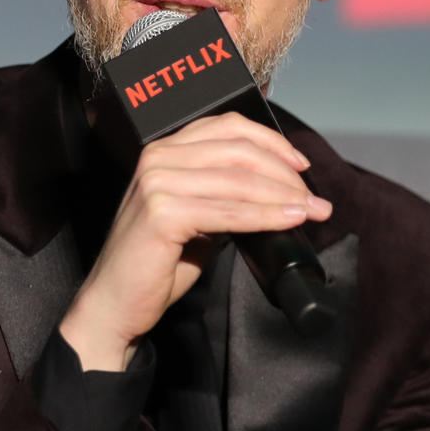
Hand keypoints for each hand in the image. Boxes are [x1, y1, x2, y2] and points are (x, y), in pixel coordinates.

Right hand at [58, 112, 331, 370]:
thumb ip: (222, 194)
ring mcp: (157, 183)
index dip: (271, 142)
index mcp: (164, 151)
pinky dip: (266, 216)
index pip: (227, 127)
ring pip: (239, 181)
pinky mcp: (162, 214)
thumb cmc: (155, 263)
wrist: (115, 303)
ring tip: (313, 211)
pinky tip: (289, 221)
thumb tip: (273, 189)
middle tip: (314, 198)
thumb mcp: (193, 216)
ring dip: (284, 196)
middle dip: (285, 173)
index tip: (301, 166)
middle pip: (239, 151)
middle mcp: (158, 158)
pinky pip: (229, 212)